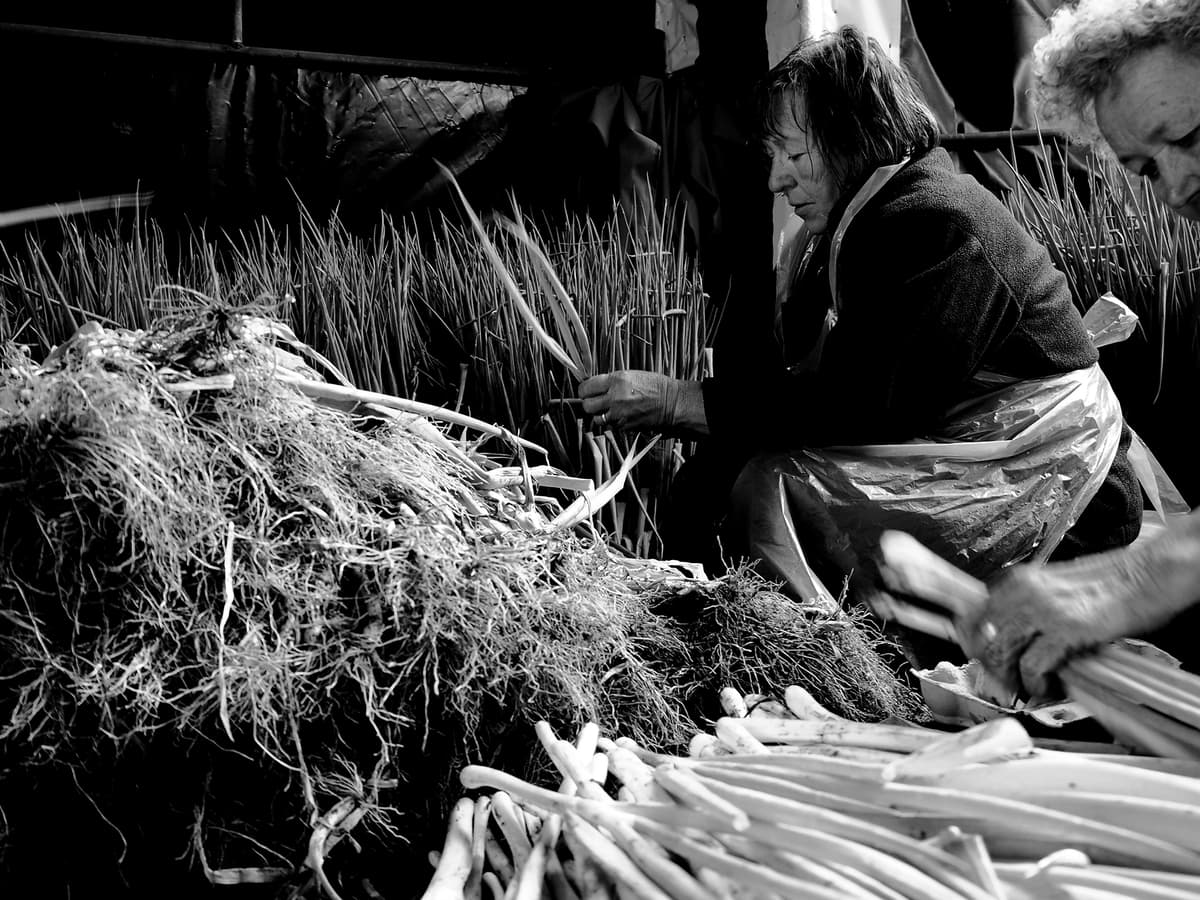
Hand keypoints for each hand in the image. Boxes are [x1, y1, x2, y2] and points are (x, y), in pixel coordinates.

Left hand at [578, 370, 690, 430]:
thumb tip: (594, 386)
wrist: (672, 403)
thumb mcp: (631, 375)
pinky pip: (610, 426)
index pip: (585, 388)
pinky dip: (613, 422)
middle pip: (587, 405)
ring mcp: (619, 414)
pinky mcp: (624, 427)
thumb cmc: (655, 386)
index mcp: (616, 380)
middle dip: (589, 403)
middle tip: (596, 401)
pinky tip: (622, 415)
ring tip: (610, 409)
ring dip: (600, 414)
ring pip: (596, 418)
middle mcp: (615, 398)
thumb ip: (611, 381)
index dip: (584, 390)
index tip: (586, 391)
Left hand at [962, 538, 1191, 695]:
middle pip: (981, 637)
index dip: (971, 642)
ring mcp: (1042, 610)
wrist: (1146, 576)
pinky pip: (1032, 666)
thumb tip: (1008, 637)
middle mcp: (1022, 592)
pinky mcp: (1066, 629)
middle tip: (1007, 681)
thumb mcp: (1055, 588)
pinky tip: (1048, 686)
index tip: (981, 659)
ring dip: (1011, 677)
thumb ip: (1028, 606)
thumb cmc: (1108, 584)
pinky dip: (1036, 683)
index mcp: (1018, 580)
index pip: (972, 613)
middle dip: (991, 666)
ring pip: (1000, 653)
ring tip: (1028, 686)